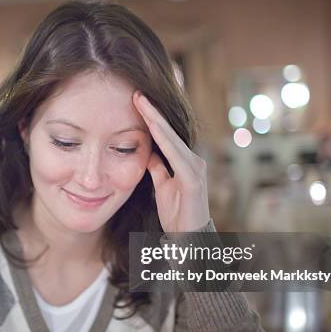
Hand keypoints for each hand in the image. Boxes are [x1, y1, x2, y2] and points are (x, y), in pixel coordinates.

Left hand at [133, 91, 209, 231]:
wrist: (189, 239)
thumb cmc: (177, 213)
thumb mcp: (162, 185)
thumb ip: (157, 167)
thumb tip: (148, 151)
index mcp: (184, 161)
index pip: (164, 135)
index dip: (150, 118)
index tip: (135, 101)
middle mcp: (192, 160)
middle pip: (168, 132)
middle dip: (152, 112)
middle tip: (136, 93)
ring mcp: (195, 168)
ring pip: (172, 139)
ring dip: (156, 121)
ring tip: (142, 103)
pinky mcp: (193, 180)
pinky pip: (176, 156)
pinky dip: (165, 140)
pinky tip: (154, 127)